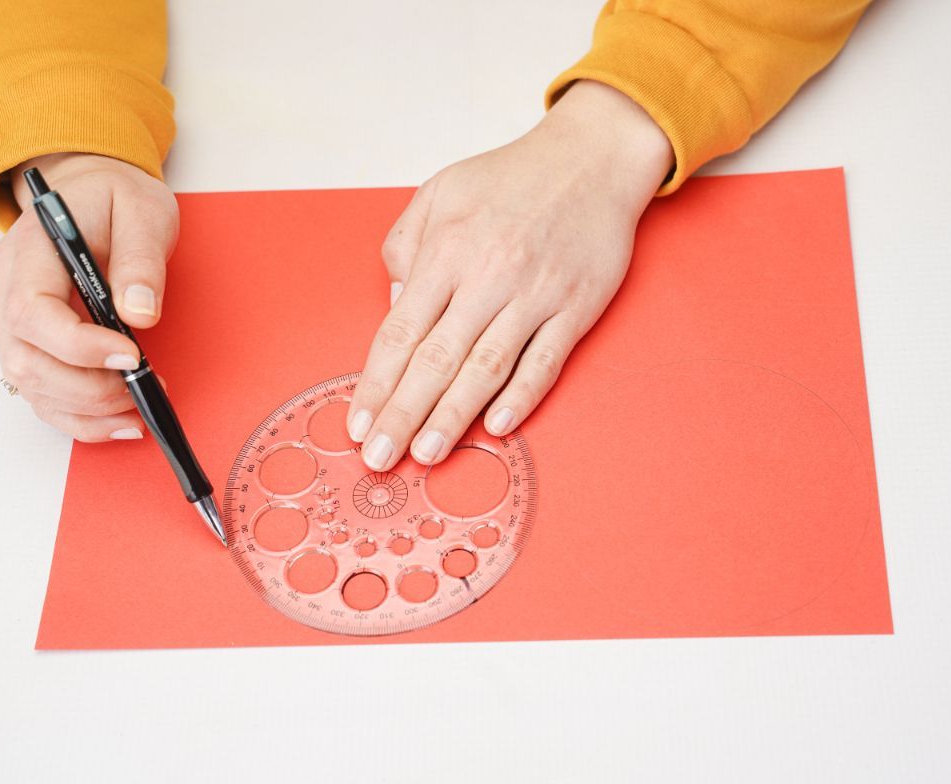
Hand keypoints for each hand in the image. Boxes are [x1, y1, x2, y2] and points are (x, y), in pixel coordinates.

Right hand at [0, 153, 178, 440]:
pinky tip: (121, 421)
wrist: (94, 191)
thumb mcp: (143, 212)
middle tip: (144, 386)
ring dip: (87, 410)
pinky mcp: (35, 342)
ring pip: (31, 385)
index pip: (32, 312)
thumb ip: (142, 261)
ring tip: (140, 409)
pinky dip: (81, 417)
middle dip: (88, 388)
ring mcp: (16, 320)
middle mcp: (9, 289)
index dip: (78, 346)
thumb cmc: (116, 198)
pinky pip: (45, 393)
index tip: (131, 356)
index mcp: (30, 252)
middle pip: (26, 360)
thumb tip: (139, 314)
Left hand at [347, 80, 672, 470]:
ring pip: (486, 368)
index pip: (401, 330)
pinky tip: (497, 426)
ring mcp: (534, 295)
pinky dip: (522, 395)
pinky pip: (544, 360)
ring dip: (453, 417)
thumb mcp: (441, 191)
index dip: (376, 382)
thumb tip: (395, 305)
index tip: (358, 422)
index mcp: (449, 249)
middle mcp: (488, 276)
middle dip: (402, 414)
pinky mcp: (575, 308)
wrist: (592, 158)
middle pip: (436, 359)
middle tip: (379, 458)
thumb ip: (406, 245)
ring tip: (426, 454)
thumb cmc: (513, 177)